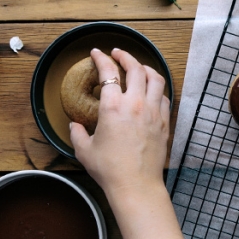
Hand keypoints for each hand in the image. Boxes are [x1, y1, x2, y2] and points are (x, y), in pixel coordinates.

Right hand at [71, 48, 169, 199]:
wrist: (136, 185)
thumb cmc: (110, 170)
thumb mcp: (84, 150)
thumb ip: (76, 134)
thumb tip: (74, 126)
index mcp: (113, 107)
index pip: (108, 72)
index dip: (101, 58)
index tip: (97, 53)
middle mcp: (136, 104)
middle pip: (135, 68)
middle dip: (126, 56)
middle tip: (118, 53)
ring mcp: (153, 112)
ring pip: (155, 78)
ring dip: (146, 68)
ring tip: (138, 67)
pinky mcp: (164, 123)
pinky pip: (164, 96)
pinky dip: (157, 88)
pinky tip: (152, 90)